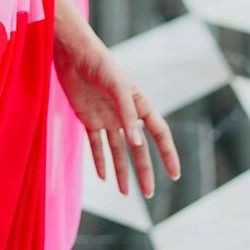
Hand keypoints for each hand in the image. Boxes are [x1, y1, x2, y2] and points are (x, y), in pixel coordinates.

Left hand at [52, 34, 181, 197]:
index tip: (175, 175)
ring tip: (125, 193)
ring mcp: (107, 117)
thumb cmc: (101, 64)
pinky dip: (99, 160)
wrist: (74, 54)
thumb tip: (138, 144)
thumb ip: (128, 115)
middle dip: (144, 171)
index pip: (159, 133)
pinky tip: (103, 177)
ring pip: (118, 150)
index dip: (168, 153)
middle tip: (149, 194)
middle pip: (138, 148)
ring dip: (121, 171)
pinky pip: (96, 144)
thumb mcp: (117, 87)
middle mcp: (125, 114)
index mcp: (139, 104)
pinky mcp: (89, 118)